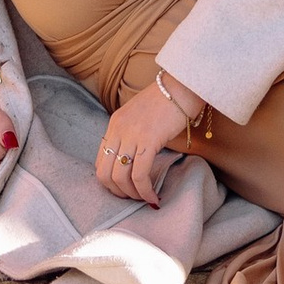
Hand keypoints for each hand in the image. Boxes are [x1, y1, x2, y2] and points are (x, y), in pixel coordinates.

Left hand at [93, 79, 194, 204]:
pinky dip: (145, 191)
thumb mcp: (140, 116)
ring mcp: (131, 135)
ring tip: (145, 198)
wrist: (183, 85)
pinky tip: (154, 196)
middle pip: (105, 173)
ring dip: (132, 195)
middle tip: (133, 197)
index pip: (100, 161)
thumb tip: (133, 160)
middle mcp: (118, 129)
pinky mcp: (148, 140)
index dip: (110, 181)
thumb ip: (131, 134)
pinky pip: (140, 175)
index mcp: (115, 123)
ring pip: (120, 177)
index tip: (124, 188)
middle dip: (118, 192)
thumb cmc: (167, 101)